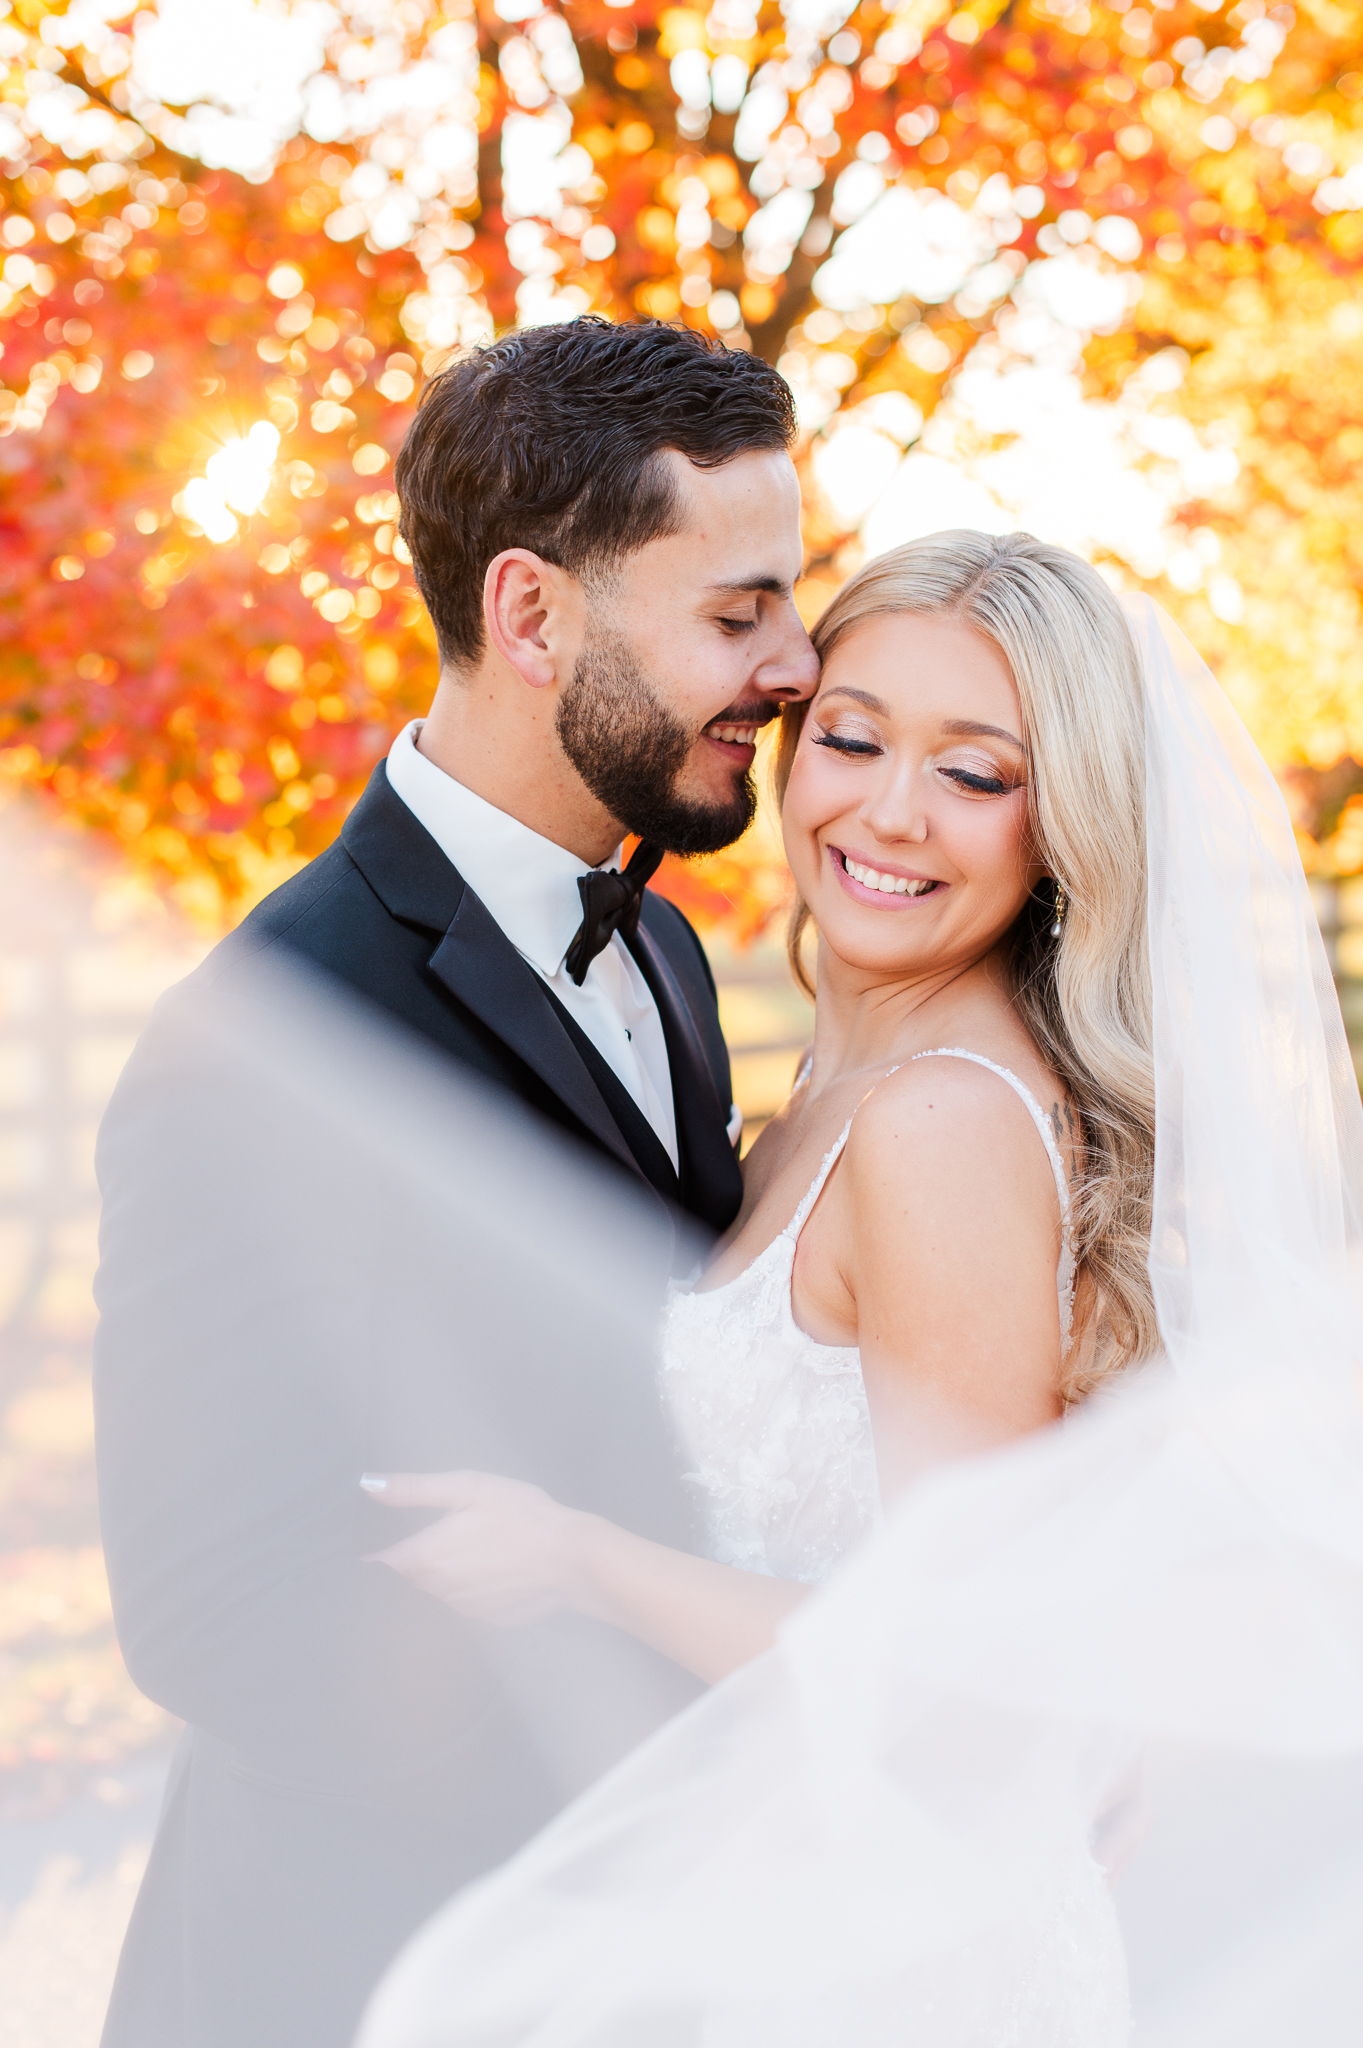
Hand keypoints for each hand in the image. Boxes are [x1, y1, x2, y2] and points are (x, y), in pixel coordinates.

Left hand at [360, 1470, 590, 1627]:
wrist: (573, 1560)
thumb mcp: (468, 1487)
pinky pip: (463, 1601)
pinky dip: (468, 1585)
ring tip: (470, 1545)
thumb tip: (367, 1485)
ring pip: (435, 1589)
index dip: (375, 1547)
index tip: (381, 1533)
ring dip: (441, 1571)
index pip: (377, 1562)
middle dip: (411, 1556)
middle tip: (438, 1528)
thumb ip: (414, 1489)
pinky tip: (492, 1566)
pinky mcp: (485, 1620)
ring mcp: (461, 1610)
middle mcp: (435, 1591)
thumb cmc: (521, 1515)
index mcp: (424, 1558)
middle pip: (406, 1576)